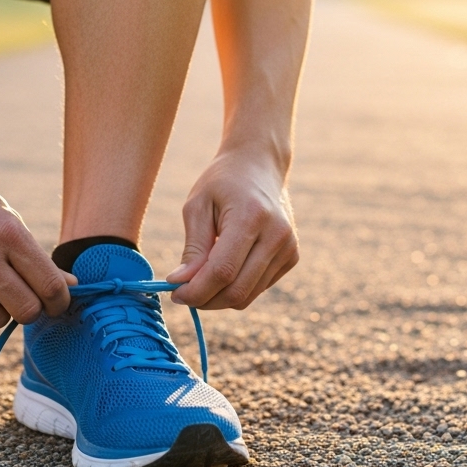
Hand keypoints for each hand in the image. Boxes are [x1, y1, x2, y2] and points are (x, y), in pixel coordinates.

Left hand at [167, 148, 298, 309]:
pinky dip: (236, 288)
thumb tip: (180, 284)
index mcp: (251, 217)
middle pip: (237, 290)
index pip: (222, 271)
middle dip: (205, 300)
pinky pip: (258, 288)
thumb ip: (193, 248)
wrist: (260, 165)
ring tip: (200, 280)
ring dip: (219, 298)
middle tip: (182, 294)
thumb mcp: (198, 206)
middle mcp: (276, 235)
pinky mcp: (292, 256)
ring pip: (248, 296)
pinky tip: (225, 268)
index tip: (175, 293)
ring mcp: (289, 247)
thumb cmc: (222, 183)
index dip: (196, 290)